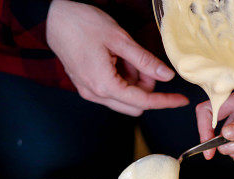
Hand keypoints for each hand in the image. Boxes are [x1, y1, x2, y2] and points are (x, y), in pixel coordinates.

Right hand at [47, 0, 188, 115]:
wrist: (53, 18)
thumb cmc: (81, 24)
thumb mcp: (119, 39)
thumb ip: (144, 60)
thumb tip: (166, 76)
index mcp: (104, 85)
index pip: (143, 101)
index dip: (165, 101)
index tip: (180, 100)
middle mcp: (95, 94)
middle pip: (134, 105)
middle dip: (146, 88)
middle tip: (145, 63)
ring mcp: (89, 91)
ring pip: (124, 98)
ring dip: (133, 81)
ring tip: (126, 55)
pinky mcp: (86, 85)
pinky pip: (112, 90)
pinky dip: (122, 78)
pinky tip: (118, 58)